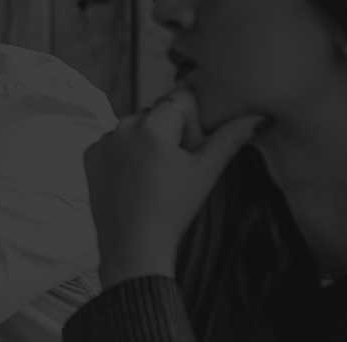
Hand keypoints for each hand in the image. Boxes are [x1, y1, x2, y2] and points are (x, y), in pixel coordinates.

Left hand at [84, 88, 266, 285]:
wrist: (134, 246)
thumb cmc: (173, 209)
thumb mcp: (206, 171)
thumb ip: (230, 138)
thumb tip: (257, 116)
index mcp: (153, 125)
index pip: (181, 99)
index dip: (191, 122)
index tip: (191, 147)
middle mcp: (122, 126)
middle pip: (156, 113)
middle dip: (168, 131)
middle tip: (175, 166)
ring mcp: (102, 141)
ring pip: (134, 127)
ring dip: (146, 141)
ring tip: (154, 176)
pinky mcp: (89, 156)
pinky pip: (113, 143)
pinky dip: (124, 154)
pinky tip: (134, 180)